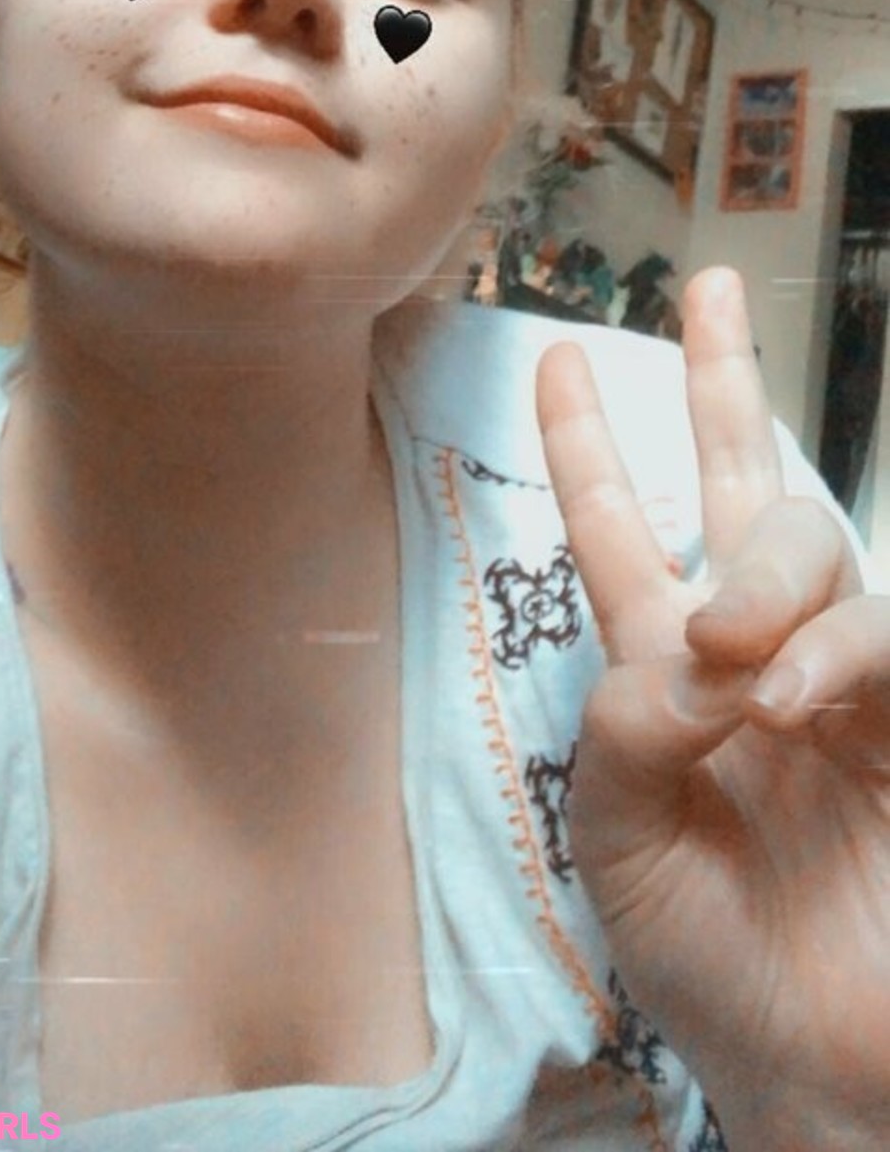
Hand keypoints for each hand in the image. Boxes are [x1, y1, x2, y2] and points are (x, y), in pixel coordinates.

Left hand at [536, 266, 889, 1134]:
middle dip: (724, 385)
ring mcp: (834, 682)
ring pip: (816, 547)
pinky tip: (792, 698)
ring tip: (741, 659)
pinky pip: (882, 638)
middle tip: (693, 384)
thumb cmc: (702, 956)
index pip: (619, 528)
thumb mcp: (618, 845)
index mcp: (661, 672)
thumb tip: (690, 646)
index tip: (559, 354)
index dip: (589, 441)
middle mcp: (747, 654)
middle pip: (743, 483)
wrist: (803, 1062)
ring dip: (771, 581)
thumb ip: (628, 732)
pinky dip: (833, 651)